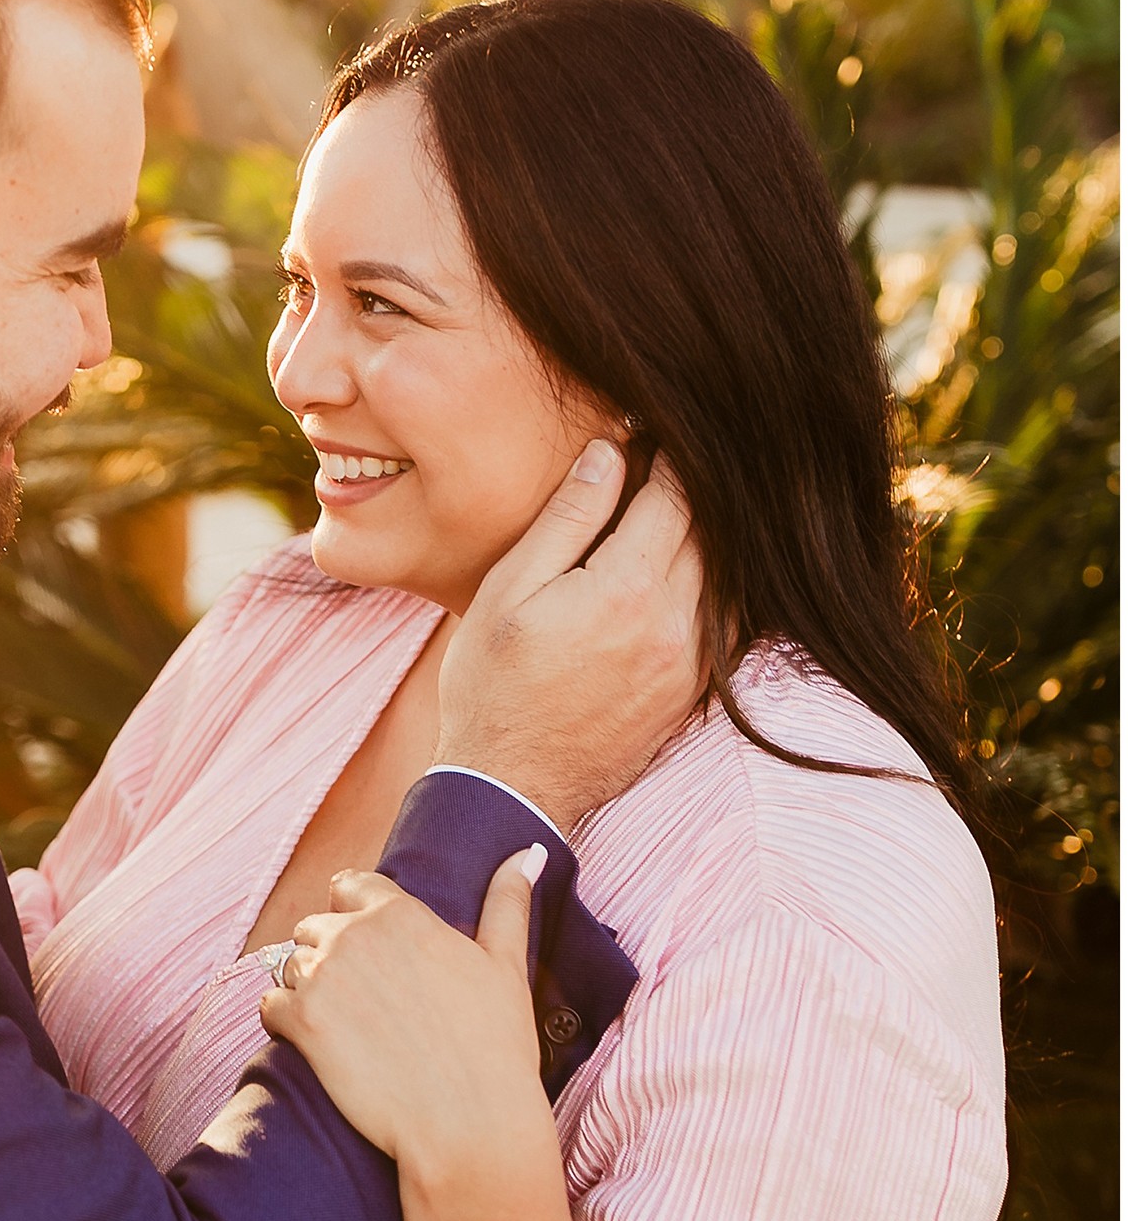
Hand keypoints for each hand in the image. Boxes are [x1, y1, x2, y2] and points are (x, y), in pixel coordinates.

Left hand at [259, 849, 551, 1190]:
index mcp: (401, 914)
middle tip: (364, 1002)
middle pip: (314, 925)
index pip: (350, 886)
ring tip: (347, 1029)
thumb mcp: (509, 966)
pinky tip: (320, 1047)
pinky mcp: (301, 1022)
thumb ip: (508, 902)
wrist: (470, 1127)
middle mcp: (355, 934)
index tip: (371, 952)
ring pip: (289, 965)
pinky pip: (269, 1006)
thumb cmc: (496, 1050)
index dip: (355, 915)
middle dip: (329, 955)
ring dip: (308, 990)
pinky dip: (285, 1023)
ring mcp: (323, 976)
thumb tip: (530, 853)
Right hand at [435, 441, 706, 831]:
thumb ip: (567, 518)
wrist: (510, 787)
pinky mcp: (693, 693)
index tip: (655, 433)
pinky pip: (727, 622)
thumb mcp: (508, 591)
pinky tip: (692, 572)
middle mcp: (675, 625)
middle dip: (696, 492)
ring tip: (682, 514)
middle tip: (674, 462)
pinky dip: (718, 587)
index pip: (675, 496)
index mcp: (625, 589)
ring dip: (713, 540)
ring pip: (729, 577)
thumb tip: (611, 452)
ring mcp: (691, 663)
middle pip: (712, 532)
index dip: (670, 456)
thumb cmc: (491, 686)